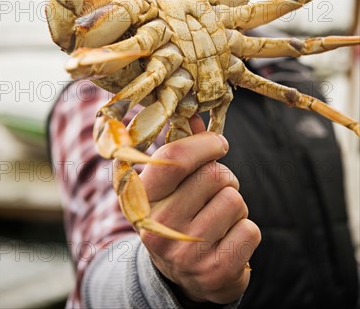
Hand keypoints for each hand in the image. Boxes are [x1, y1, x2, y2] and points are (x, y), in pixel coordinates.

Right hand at [139, 115, 260, 304]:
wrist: (181, 276)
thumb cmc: (178, 214)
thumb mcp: (170, 185)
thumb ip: (181, 149)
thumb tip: (195, 116)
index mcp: (142, 198)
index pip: (175, 159)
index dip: (205, 143)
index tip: (218, 143)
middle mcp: (159, 227)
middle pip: (214, 175)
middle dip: (224, 177)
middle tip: (214, 191)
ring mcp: (186, 253)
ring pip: (235, 200)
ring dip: (235, 204)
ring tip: (218, 217)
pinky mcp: (215, 272)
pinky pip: (250, 230)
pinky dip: (245, 230)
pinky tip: (227, 240)